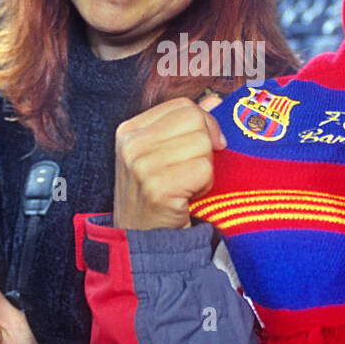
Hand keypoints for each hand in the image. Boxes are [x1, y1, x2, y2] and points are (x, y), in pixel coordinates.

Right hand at [114, 94, 224, 229]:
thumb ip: (186, 124)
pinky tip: (188, 198)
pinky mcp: (158, 187)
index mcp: (130, 130)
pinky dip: (205, 185)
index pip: (183, 106)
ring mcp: (142, 166)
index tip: (201, 149)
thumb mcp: (162, 155)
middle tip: (192, 171)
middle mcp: (131, 144)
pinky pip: (203, 170)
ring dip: (205, 169)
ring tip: (188, 186)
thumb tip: (214, 100)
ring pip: (203, 144)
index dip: (203, 124)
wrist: (140, 243)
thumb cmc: (156, 198)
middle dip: (205, 146)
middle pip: (195, 120)